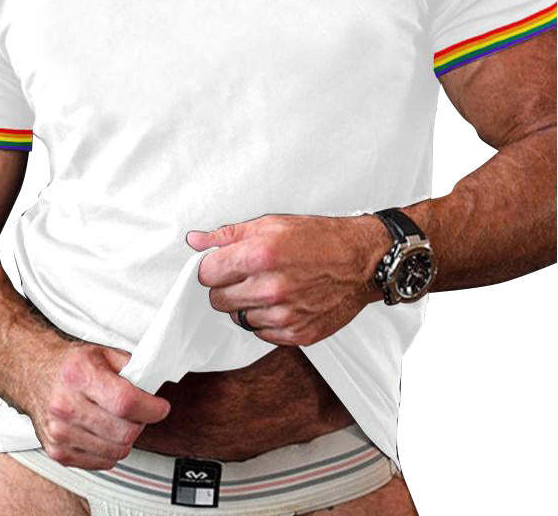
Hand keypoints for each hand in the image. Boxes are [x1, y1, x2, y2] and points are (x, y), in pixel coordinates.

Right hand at [26, 342, 171, 469]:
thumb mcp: (102, 352)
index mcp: (79, 376)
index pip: (125, 402)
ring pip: (116, 451)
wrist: (34, 373)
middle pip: (123, 431)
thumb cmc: (69, 364)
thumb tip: (154, 384)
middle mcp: (66, 406)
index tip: (160, 407)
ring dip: (126, 438)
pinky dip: (110, 450)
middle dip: (140, 423)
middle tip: (139, 411)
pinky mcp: (58, 451)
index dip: (150, 408)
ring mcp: (60, 432)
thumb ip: (131, 367)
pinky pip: (101, 462)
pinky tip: (105, 432)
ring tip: (120, 420)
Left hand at [186, 213, 388, 345]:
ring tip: (269, 285)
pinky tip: (282, 301)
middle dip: (226, 286)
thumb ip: (228, 235)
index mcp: (260, 256)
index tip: (222, 265)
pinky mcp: (296, 335)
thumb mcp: (271, 224)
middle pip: (218, 300)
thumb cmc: (319, 239)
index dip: (212, 268)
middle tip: (247, 274)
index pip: (207, 274)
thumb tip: (196, 241)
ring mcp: (284, 316)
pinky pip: (261, 333)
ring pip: (238, 318)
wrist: (361, 262)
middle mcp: (270, 289)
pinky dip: (266, 319)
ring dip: (247, 304)